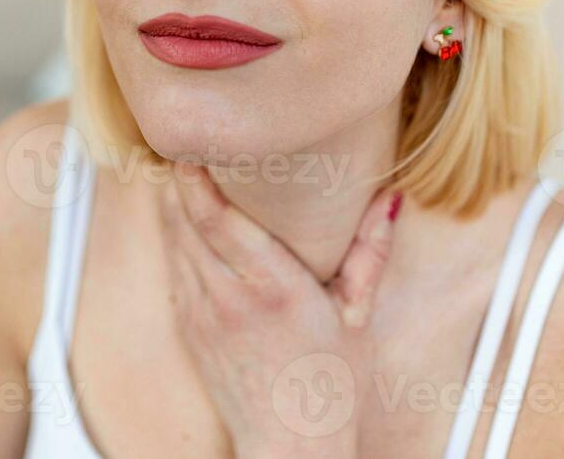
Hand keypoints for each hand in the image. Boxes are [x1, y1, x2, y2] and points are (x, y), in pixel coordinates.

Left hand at [158, 161, 397, 458]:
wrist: (290, 446)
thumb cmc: (331, 382)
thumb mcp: (358, 316)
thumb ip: (370, 253)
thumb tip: (391, 199)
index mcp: (274, 288)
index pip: (217, 220)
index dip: (197, 178)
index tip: (195, 144)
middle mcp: (229, 298)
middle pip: (185, 220)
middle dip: (181, 177)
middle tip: (188, 136)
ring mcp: (201, 313)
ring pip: (172, 239)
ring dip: (173, 201)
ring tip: (181, 162)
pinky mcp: (187, 326)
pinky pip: (172, 265)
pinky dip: (173, 234)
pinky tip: (181, 212)